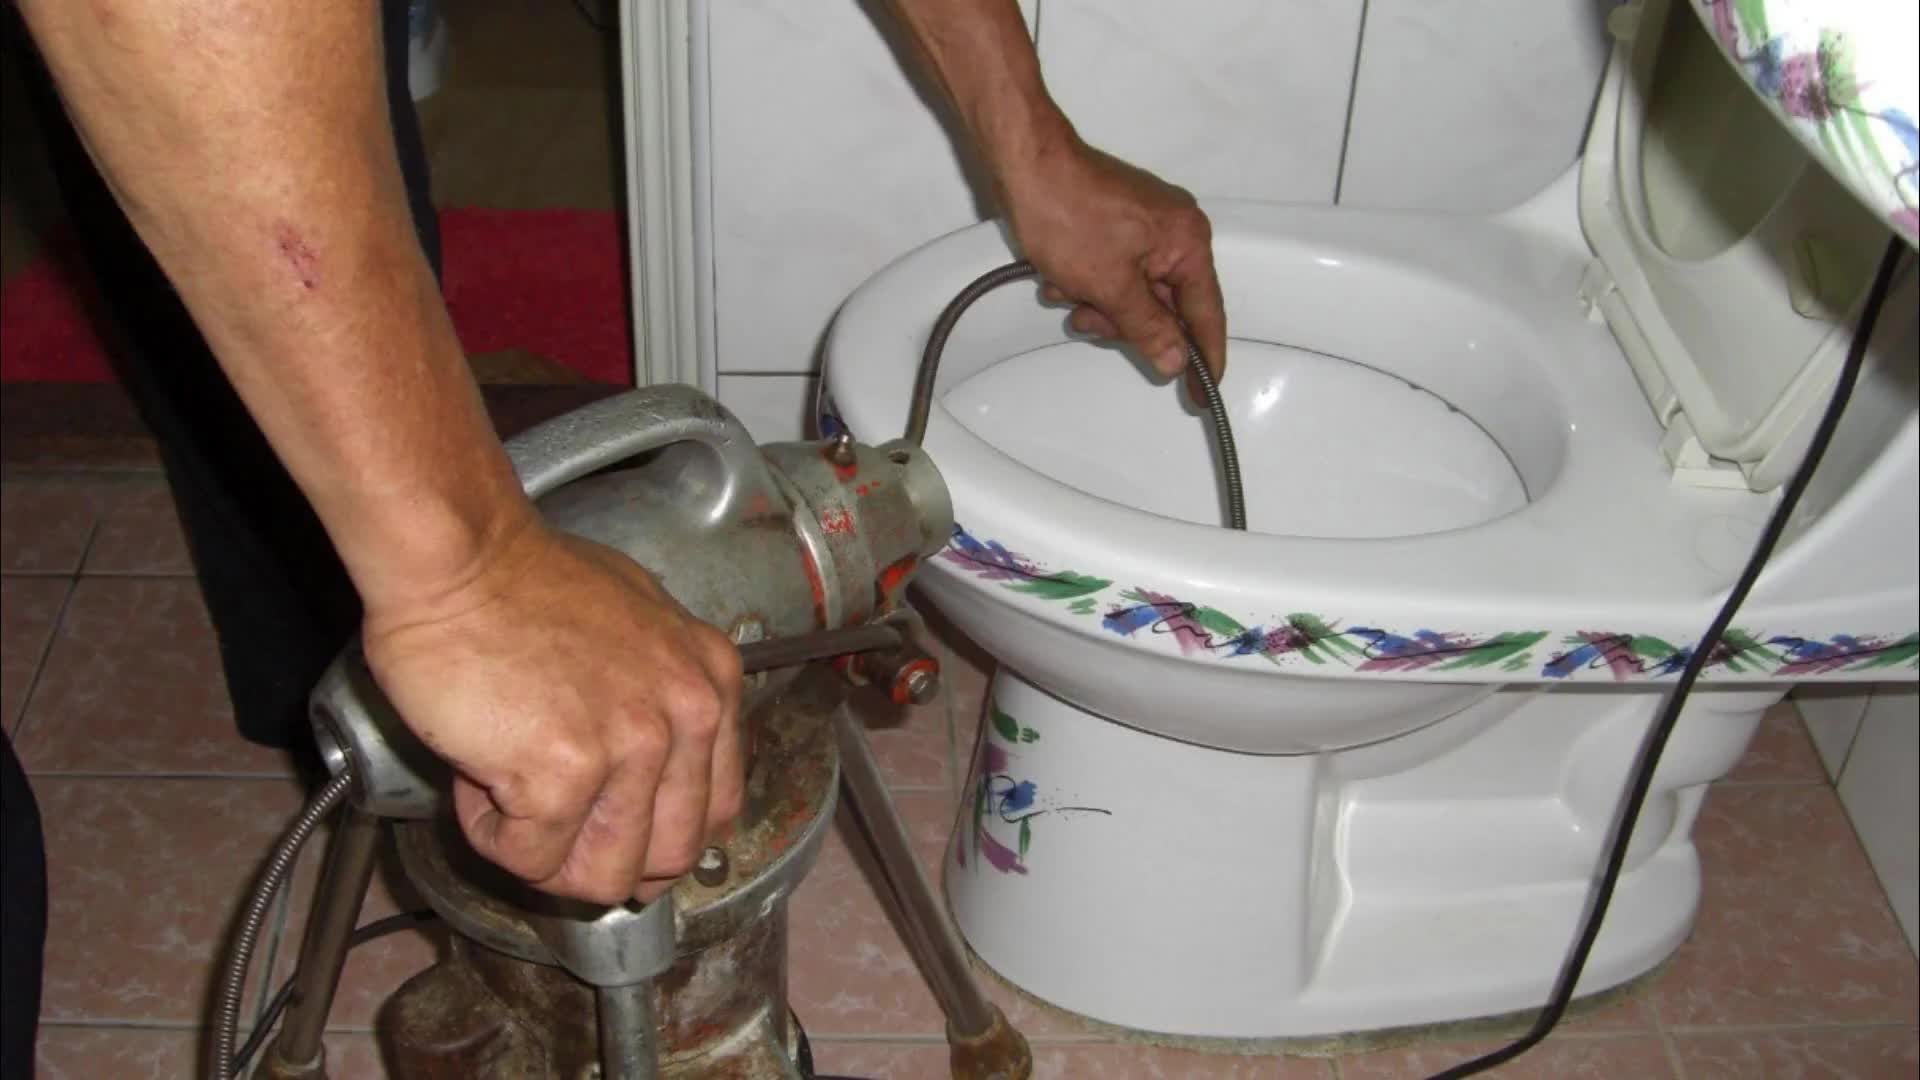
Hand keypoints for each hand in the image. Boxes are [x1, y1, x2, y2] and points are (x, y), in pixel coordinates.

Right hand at [361, 517, 744, 904]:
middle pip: (670, 857)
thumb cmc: (524, 582)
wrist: (458, 557)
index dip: (656, 837)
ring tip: (505, 791)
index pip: (716, 809)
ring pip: (604, 876)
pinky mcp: (565, 771)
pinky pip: (532, 857)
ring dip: (545, 853)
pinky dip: (492, 835)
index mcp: (712, 681)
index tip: (608, 830)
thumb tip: (648, 773)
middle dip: (602, 860)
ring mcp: (632, 744)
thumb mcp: (638, 624)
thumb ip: (660, 696)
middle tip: (548, 826)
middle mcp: (688, 713)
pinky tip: (475, 779)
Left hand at [998, 135, 1226, 395]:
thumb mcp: (1111, 286)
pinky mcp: (1116, 224)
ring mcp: (1145, 226)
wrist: (1025, 164)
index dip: (1204, 358)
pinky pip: (1113, 272)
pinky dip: (1088, 282)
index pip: (1206, 314)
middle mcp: (1175, 232)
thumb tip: (1177, 360)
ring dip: (1098, 302)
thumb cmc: (1068, 212)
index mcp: (1187, 242)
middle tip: (1091, 321)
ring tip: (1066, 288)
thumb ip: (1148, 328)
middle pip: (1165, 306)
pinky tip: (1059, 274)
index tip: (1203, 394)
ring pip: (1133, 293)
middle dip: (1123, 321)